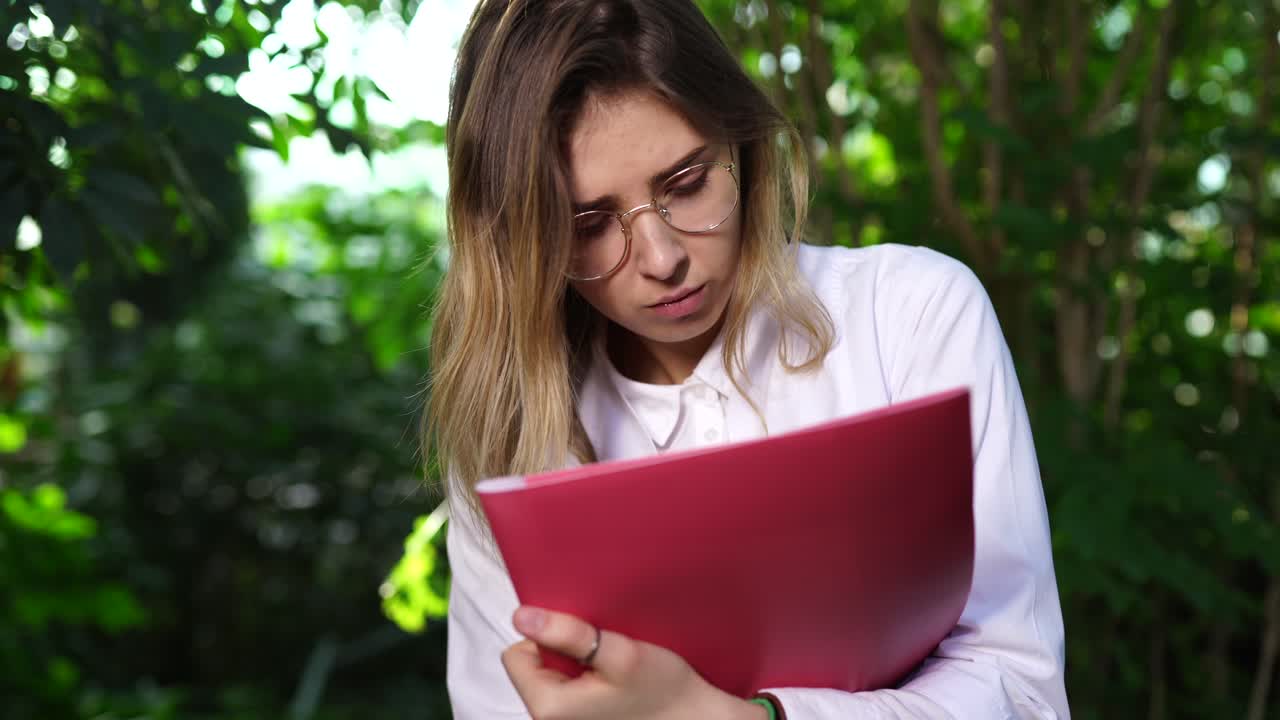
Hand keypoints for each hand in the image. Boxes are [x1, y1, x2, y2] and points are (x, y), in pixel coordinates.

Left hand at [501, 606, 767, 719]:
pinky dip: (587, 677)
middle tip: (601, 653)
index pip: (516, 655)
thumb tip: (522, 616)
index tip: (581, 640)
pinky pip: (568, 689)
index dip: (545, 638)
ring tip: (610, 666)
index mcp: (548, 709)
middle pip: (533, 665)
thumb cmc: (664, 692)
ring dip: (577, 663)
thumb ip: (568, 634)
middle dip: (562, 651)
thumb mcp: (620, 654)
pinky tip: (613, 680)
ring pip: (552, 676)